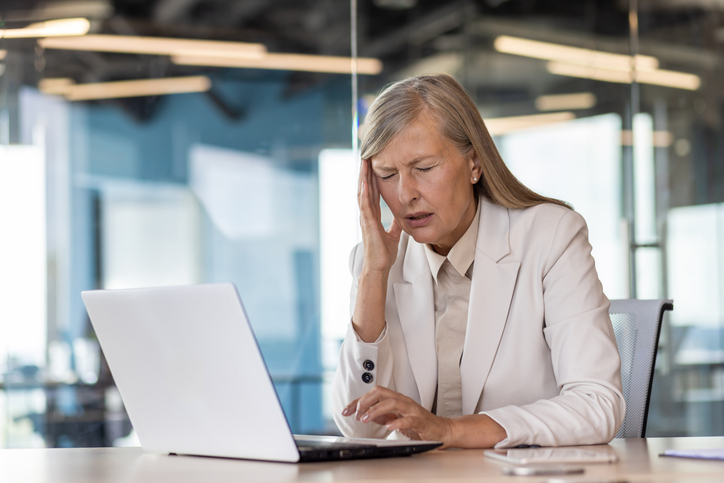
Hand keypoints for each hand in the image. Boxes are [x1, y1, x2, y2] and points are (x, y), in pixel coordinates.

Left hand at [341, 386, 508, 448]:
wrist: (442, 430)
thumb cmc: (420, 424)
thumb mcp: (396, 418)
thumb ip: (382, 415)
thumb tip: (365, 413)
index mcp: (396, 399)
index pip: (374, 394)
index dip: (358, 401)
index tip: (346, 410)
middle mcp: (403, 401)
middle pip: (381, 393)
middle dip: (365, 401)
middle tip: (354, 413)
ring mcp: (412, 409)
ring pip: (392, 403)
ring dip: (376, 410)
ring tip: (365, 418)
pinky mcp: (420, 420)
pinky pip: (408, 419)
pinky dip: (397, 422)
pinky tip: (389, 426)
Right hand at [358, 159, 401, 274]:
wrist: (379, 267)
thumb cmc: (383, 253)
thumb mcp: (393, 234)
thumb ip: (395, 223)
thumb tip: (401, 215)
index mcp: (373, 215)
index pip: (372, 192)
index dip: (373, 177)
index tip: (373, 163)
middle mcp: (367, 214)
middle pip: (365, 188)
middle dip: (365, 172)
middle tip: (366, 154)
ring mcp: (365, 218)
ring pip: (363, 193)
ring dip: (363, 177)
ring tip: (363, 162)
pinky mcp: (367, 224)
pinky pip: (365, 205)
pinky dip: (364, 193)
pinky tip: (365, 182)